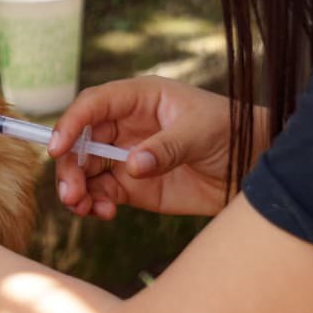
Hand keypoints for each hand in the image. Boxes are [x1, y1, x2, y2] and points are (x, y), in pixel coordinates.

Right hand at [50, 76, 251, 218]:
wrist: (255, 167)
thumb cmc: (233, 132)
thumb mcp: (202, 132)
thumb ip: (166, 147)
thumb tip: (131, 166)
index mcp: (138, 99)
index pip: (93, 105)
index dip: (71, 124)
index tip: (57, 149)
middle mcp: (125, 126)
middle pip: (81, 141)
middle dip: (70, 166)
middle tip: (70, 193)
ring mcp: (126, 156)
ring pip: (85, 170)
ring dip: (76, 188)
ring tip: (83, 207)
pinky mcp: (132, 185)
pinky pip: (100, 193)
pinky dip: (94, 204)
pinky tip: (102, 213)